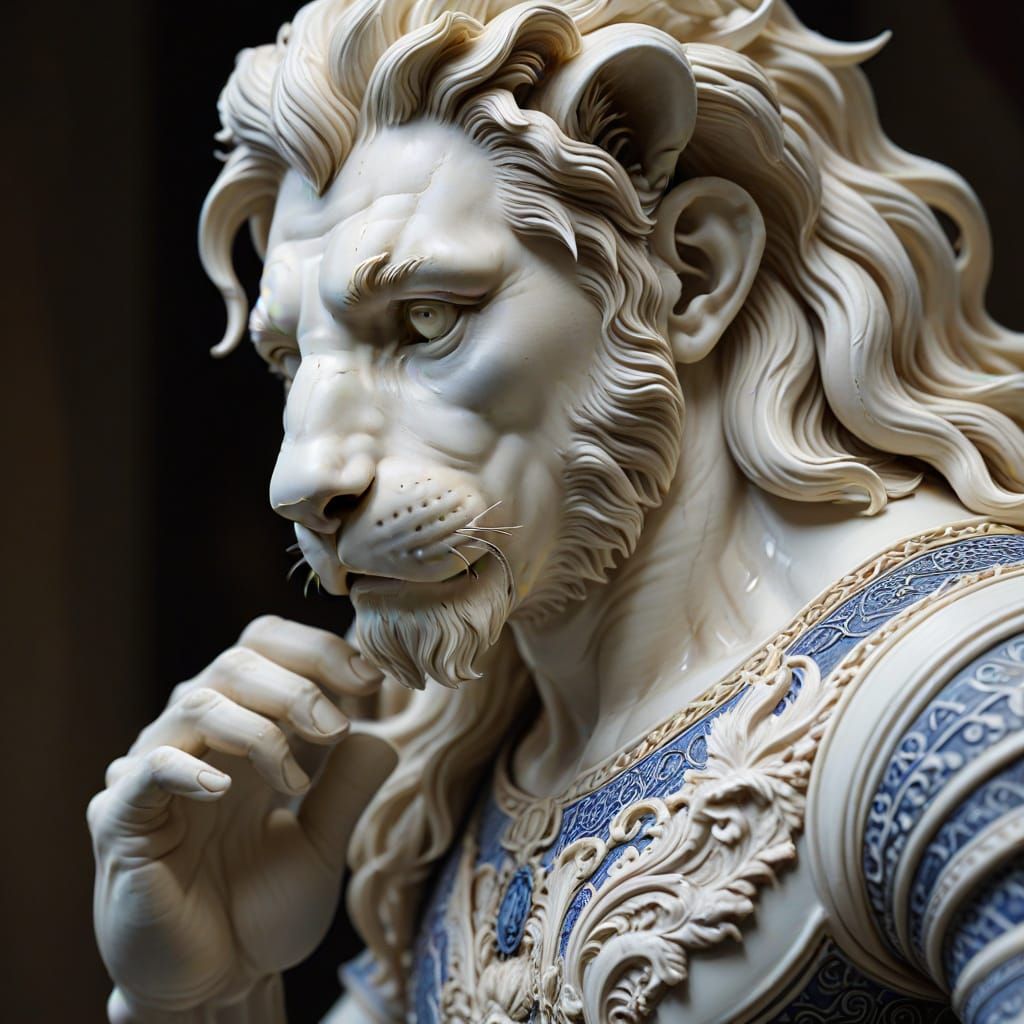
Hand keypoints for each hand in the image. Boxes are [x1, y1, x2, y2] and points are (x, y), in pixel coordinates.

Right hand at [88, 616, 393, 1018]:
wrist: (215, 988)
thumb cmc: (260, 911)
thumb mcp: (322, 845)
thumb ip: (348, 786)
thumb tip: (380, 730)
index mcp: (245, 732)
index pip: (266, 648)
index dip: (316, 649)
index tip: (370, 677)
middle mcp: (198, 741)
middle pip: (236, 663)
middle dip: (297, 685)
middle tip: (339, 726)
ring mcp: (154, 774)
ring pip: (199, 703)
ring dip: (260, 728)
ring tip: (297, 780)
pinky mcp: (121, 820)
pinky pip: (146, 770)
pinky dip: (186, 767)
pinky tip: (225, 790)